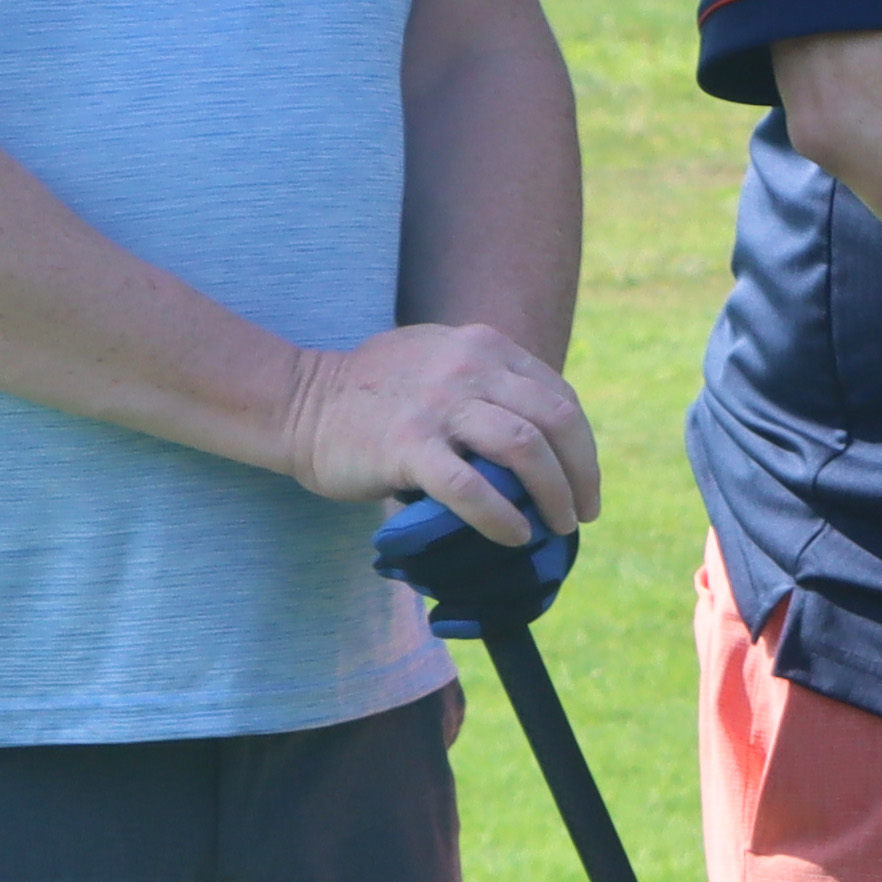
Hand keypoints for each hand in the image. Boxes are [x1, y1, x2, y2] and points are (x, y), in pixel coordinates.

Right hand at [280, 322, 598, 548]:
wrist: (299, 402)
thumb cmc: (375, 394)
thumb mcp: (440, 363)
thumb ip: (488, 384)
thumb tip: (542, 440)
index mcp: (484, 345)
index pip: (559, 397)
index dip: (582, 446)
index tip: (582, 482)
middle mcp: (469, 366)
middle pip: (556, 421)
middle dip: (580, 474)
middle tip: (580, 513)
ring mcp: (438, 404)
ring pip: (524, 448)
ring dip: (553, 494)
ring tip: (555, 527)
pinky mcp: (408, 444)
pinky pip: (471, 487)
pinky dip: (502, 517)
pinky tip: (514, 535)